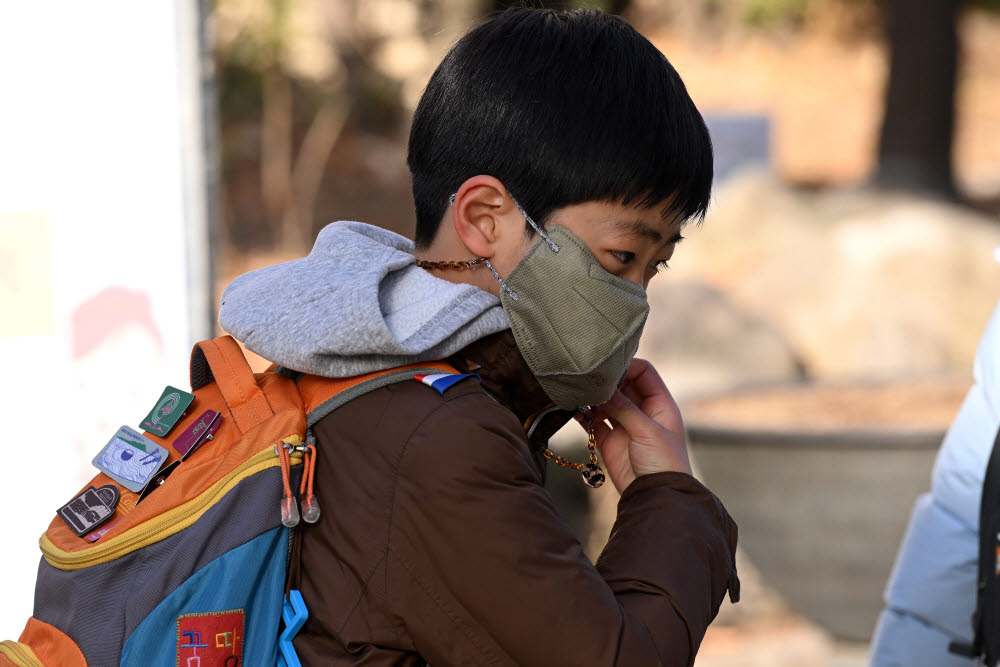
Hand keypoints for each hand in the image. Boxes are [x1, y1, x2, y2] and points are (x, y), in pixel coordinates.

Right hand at [586, 358, 691, 493]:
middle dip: (607, 382)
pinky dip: (583, 415)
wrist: (655, 496)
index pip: (644, 373)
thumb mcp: (647, 430)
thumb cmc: (664, 462)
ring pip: (606, 402)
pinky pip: (593, 422)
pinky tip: (574, 408)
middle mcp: (642, 411)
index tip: (608, 368)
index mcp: (660, 404)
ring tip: (581, 394)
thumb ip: (624, 407)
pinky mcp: (609, 441)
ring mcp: (625, 425)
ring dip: (594, 398)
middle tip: (590, 380)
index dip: (627, 366)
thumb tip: (602, 389)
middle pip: (623, 385)